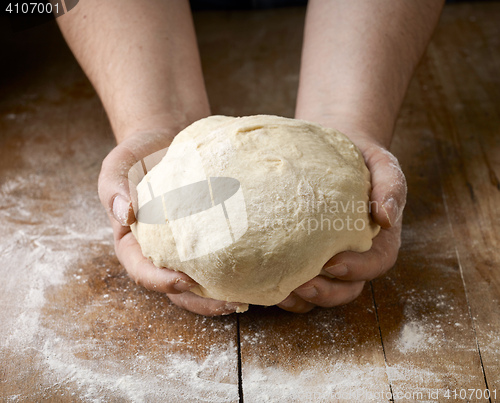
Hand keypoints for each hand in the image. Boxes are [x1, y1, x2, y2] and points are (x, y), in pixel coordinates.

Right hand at [98, 131, 240, 315]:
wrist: (167, 138)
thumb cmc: (139, 155)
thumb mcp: (118, 165)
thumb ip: (113, 187)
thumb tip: (125, 213)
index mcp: (134, 245)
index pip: (144, 272)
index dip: (162, 282)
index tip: (186, 281)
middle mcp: (162, 252)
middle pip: (180, 288)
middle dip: (205, 301)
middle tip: (233, 303)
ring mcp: (188, 247)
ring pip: (205, 280)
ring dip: (226, 293)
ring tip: (252, 296)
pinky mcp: (212, 235)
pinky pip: (224, 255)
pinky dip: (241, 266)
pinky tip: (263, 268)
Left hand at [277, 134, 406, 312]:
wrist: (333, 147)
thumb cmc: (360, 159)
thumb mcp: (382, 165)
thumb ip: (391, 187)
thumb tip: (387, 218)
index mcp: (378, 238)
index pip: (377, 262)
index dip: (358, 269)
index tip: (333, 263)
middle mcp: (355, 255)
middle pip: (348, 288)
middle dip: (326, 293)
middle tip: (302, 285)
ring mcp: (328, 259)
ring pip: (322, 292)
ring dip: (303, 299)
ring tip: (281, 292)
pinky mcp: (304, 257)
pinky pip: (298, 282)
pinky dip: (285, 290)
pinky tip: (267, 284)